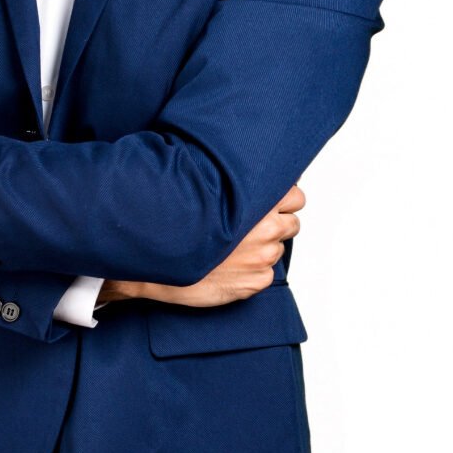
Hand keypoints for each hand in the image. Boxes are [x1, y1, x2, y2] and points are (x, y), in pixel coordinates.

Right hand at [98, 184, 305, 307]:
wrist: (157, 263)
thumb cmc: (177, 226)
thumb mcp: (205, 192)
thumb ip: (233, 184)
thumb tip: (248, 170)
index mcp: (259, 204)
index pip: (295, 196)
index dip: (282, 199)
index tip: (270, 202)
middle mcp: (266, 231)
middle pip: (292, 223)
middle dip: (276, 223)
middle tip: (252, 226)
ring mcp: (263, 259)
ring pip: (277, 249)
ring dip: (262, 247)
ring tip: (233, 247)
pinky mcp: (257, 282)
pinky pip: (265, 273)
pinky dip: (252, 271)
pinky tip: (229, 266)